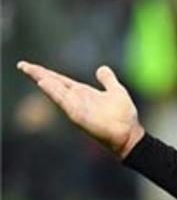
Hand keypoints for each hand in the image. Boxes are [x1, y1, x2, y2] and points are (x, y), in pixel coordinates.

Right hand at [17, 62, 142, 158]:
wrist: (130, 134)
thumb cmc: (124, 116)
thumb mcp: (116, 91)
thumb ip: (107, 80)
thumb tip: (101, 68)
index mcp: (82, 93)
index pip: (60, 80)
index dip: (46, 73)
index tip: (29, 66)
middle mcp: (76, 100)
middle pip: (53, 84)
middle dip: (38, 75)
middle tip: (22, 65)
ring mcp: (76, 108)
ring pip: (56, 92)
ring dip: (44, 82)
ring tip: (31, 71)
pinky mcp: (79, 116)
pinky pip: (64, 102)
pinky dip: (54, 93)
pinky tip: (44, 84)